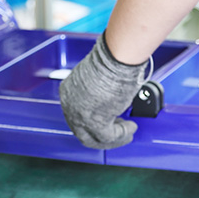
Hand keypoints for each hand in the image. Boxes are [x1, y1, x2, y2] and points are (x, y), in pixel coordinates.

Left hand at [59, 33, 146, 148]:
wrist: (115, 59)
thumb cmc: (110, 61)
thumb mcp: (97, 77)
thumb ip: (97, 91)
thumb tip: (108, 100)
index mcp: (68, 91)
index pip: (76, 115)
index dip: (92, 121)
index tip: (108, 120)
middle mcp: (69, 105)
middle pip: (83, 130)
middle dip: (102, 132)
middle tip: (119, 130)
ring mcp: (80, 116)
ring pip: (95, 138)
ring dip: (114, 137)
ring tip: (127, 133)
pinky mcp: (95, 123)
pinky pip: (109, 137)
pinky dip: (122, 135)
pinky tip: (130, 128)